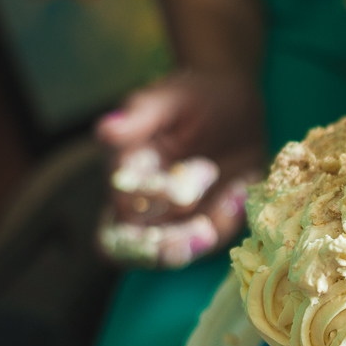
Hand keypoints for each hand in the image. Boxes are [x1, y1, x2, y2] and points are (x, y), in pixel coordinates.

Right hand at [96, 70, 263, 267]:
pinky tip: (240, 192)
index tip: (174, 190)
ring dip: (202, 240)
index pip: (120, 208)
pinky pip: (214, 238)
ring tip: (229, 203)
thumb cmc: (191, 94)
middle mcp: (145, 204)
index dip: (142, 206)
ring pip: (177, 251)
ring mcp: (179, 218)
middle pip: (139, 247)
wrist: (233, 99)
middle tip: (200, 233)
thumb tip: (105, 131)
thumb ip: (139, 117)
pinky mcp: (212, 219)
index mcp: (125, 176)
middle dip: (167, 247)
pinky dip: (227, 222)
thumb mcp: (166, 98)